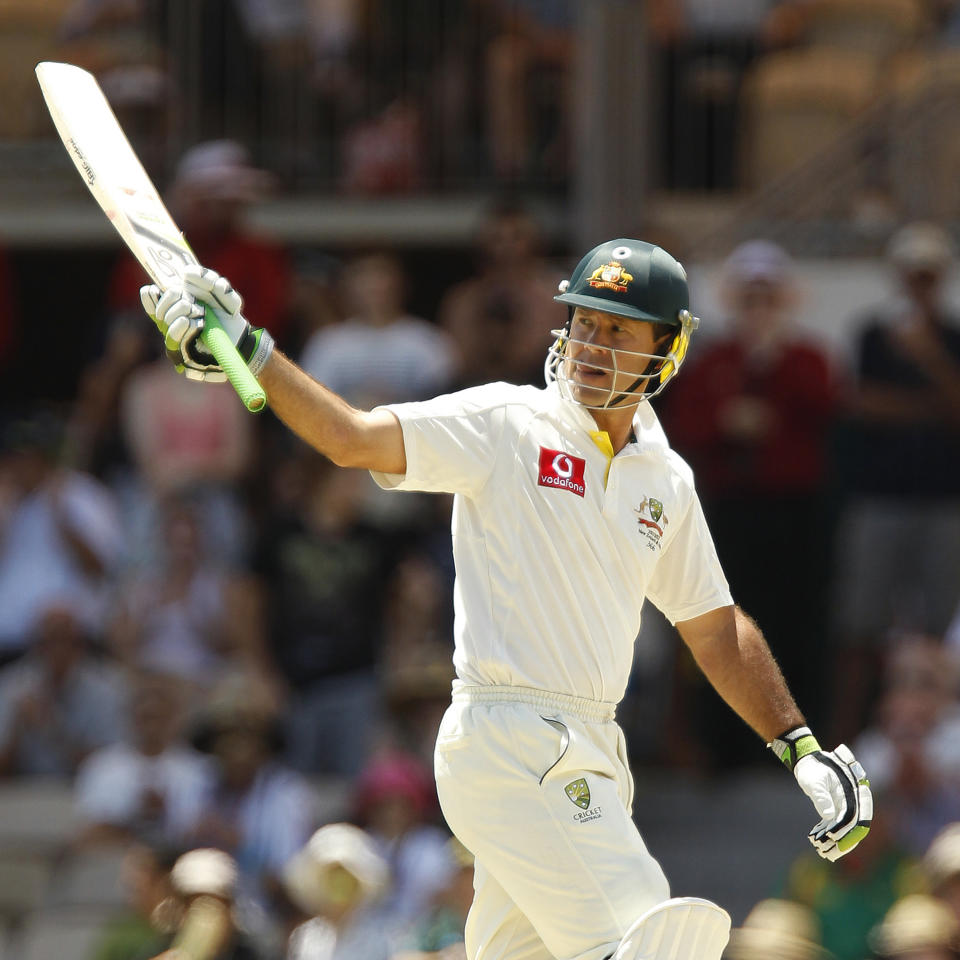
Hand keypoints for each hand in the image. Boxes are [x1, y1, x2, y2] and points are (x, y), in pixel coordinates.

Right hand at [140, 266, 272, 381]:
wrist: (240, 337)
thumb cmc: (227, 313)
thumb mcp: (223, 292)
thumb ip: (208, 279)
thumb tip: (186, 272)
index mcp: (175, 305)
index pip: (150, 299)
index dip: (150, 295)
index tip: (155, 289)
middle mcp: (171, 322)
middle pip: (159, 309)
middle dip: (173, 299)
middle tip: (192, 301)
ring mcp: (176, 339)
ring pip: (166, 322)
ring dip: (181, 312)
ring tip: (200, 312)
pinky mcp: (182, 354)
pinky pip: (174, 339)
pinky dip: (184, 327)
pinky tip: (196, 324)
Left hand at [769, 727, 872, 860]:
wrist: (808, 760)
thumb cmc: (811, 769)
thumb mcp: (814, 781)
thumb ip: (821, 797)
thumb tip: (829, 816)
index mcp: (852, 790)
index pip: (855, 816)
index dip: (847, 830)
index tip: (834, 840)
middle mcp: (854, 799)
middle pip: (855, 826)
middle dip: (843, 842)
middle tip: (829, 854)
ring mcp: (848, 805)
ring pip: (848, 828)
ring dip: (838, 842)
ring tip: (824, 853)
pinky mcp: (840, 808)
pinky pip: (840, 825)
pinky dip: (832, 834)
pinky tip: (819, 841)